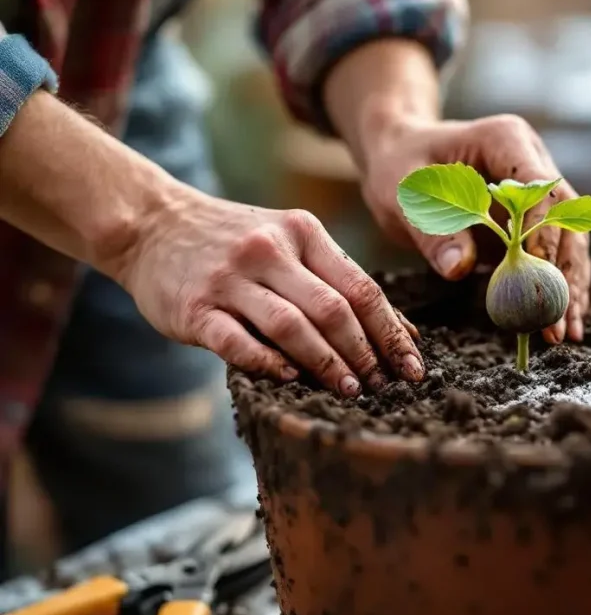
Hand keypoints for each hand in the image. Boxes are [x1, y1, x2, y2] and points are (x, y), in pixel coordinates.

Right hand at [117, 188, 423, 395]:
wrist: (153, 224)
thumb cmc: (238, 244)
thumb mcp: (293, 244)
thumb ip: (342, 283)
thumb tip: (405, 333)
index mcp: (304, 233)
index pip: (362, 288)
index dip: (392, 333)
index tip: (413, 368)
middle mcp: (270, 250)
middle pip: (332, 309)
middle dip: (364, 354)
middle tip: (382, 387)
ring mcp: (230, 278)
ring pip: (291, 326)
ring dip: (326, 363)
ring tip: (350, 391)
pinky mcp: (194, 307)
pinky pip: (236, 341)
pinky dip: (267, 362)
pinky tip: (290, 379)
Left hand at [361, 114, 590, 343]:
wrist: (401, 161)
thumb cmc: (398, 168)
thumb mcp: (402, 194)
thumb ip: (432, 230)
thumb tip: (459, 268)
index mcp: (506, 141)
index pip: (540, 187)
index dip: (544, 231)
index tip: (535, 274)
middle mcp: (534, 163)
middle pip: (566, 219)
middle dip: (563, 273)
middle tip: (556, 323)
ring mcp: (540, 195)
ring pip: (571, 241)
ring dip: (570, 289)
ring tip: (565, 334)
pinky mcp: (535, 224)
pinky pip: (556, 258)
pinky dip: (558, 292)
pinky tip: (561, 325)